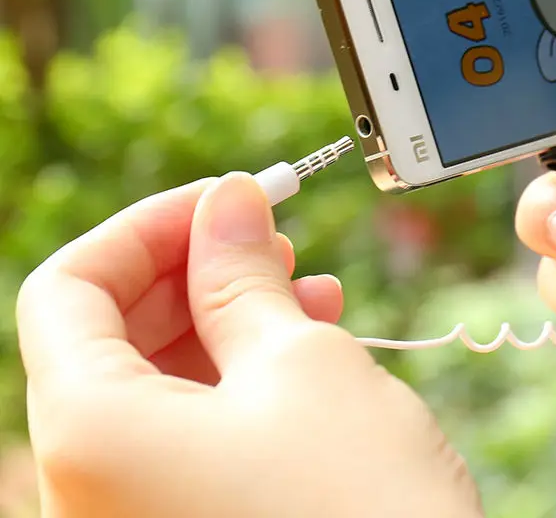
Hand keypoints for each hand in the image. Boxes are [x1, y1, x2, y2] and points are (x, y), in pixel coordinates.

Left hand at [17, 173, 480, 517]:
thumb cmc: (356, 510)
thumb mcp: (299, 361)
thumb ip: (243, 273)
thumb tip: (228, 200)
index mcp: (90, 431)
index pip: (69, 287)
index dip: (147, 227)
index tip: (219, 199)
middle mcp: (89, 483)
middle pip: (110, 331)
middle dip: (194, 268)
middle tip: (267, 235)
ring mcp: (139, 510)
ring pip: (157, 378)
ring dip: (228, 315)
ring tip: (307, 285)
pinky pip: (191, 427)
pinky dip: (241, 372)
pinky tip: (308, 342)